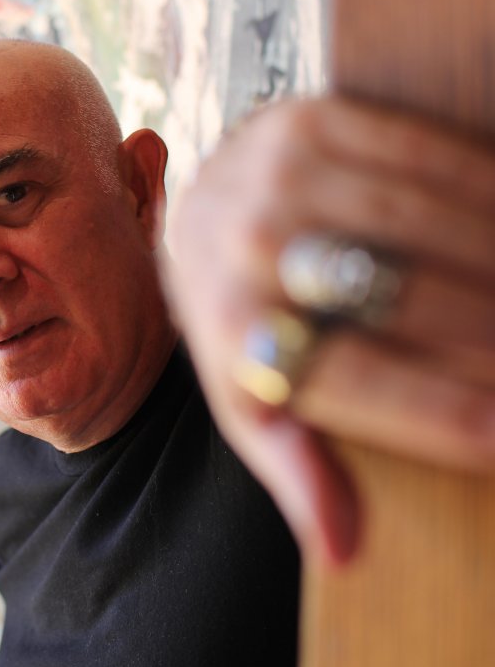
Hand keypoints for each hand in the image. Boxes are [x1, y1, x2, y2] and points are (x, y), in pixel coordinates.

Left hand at [162, 96, 494, 565]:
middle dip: (493, 336)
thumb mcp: (252, 402)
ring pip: (421, 222)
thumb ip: (297, 469)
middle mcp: (245, 243)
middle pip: (397, 298)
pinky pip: (423, 152)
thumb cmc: (245, 321)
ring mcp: (276, 170)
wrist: (201, 212)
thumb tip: (343, 550)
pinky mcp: (312, 116)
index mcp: (230, 326)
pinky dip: (487, 187)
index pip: (352, 379)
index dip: (445, 413)